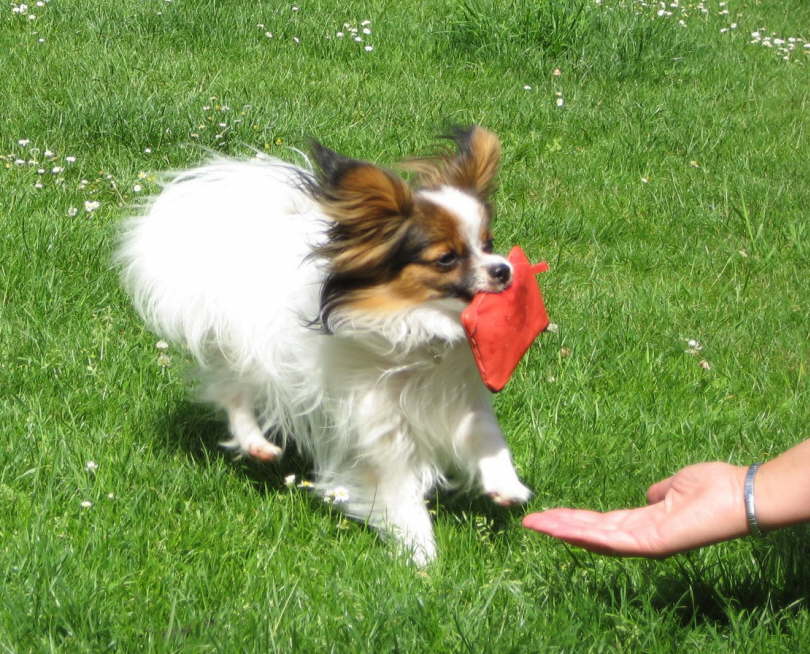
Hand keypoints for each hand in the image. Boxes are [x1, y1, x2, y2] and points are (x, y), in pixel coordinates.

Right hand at [523, 463, 749, 556]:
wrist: (739, 494)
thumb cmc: (713, 487)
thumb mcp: (676, 485)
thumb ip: (659, 492)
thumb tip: (650, 495)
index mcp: (646, 522)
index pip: (603, 523)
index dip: (576, 520)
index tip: (550, 514)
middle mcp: (642, 536)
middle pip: (593, 534)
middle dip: (561, 527)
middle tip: (530, 521)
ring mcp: (645, 542)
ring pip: (596, 539)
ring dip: (564, 531)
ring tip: (536, 524)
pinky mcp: (652, 543)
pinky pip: (612, 539)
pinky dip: (584, 534)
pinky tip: (562, 528)